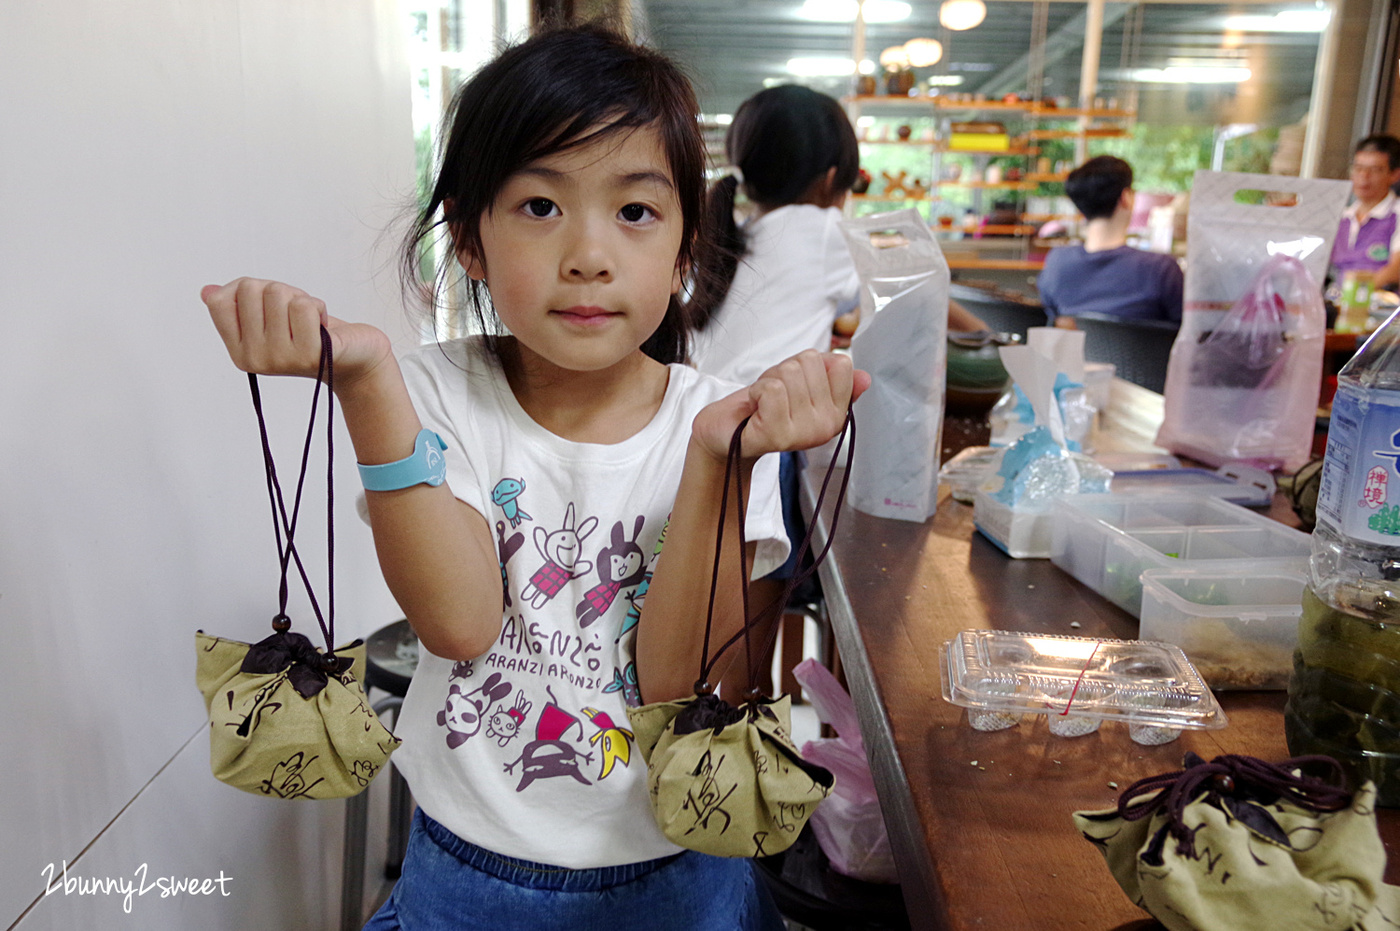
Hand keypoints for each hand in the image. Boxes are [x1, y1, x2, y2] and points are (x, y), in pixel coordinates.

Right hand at [201, 278, 390, 387]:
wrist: (354, 357)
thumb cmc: (309, 331)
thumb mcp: (269, 315)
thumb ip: (238, 303)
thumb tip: (208, 291)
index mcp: (240, 352)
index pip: (220, 301)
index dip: (247, 289)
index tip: (267, 304)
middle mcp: (256, 359)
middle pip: (251, 289)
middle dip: (278, 291)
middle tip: (294, 313)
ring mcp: (282, 359)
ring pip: (278, 293)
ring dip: (299, 298)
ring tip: (309, 320)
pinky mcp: (311, 354)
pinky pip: (303, 306)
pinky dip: (317, 306)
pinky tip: (323, 326)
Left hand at [693, 350, 870, 459]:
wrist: (728, 431)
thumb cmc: (765, 405)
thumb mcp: (803, 384)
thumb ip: (833, 376)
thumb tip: (864, 377)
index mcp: (837, 413)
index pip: (841, 363)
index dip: (810, 364)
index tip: (797, 385)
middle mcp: (826, 427)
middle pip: (811, 362)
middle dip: (785, 370)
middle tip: (774, 395)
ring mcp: (804, 433)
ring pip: (790, 373)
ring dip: (768, 381)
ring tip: (764, 402)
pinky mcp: (778, 435)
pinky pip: (772, 389)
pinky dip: (757, 391)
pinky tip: (756, 409)